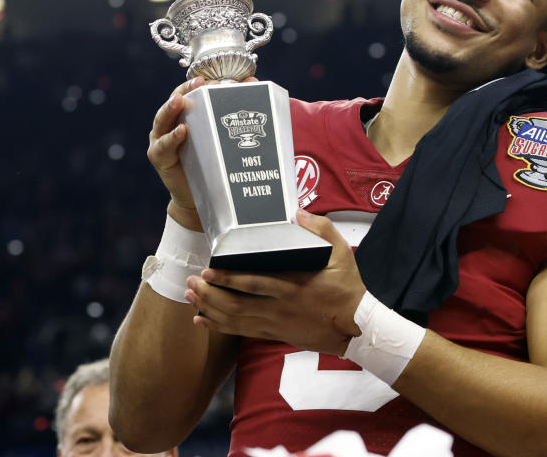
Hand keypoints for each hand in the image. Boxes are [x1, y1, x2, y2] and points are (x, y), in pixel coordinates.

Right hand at [147, 76, 257, 230]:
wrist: (199, 197)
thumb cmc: (212, 163)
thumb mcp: (223, 136)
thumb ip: (235, 110)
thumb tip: (252, 81)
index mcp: (184, 116)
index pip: (187, 93)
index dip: (195, 84)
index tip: (209, 77)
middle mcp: (169, 125)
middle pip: (172, 102)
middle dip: (184, 90)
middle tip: (198, 82)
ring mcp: (161, 141)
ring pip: (162, 121)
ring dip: (171, 109)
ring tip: (180, 101)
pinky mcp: (160, 158)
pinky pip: (163, 146)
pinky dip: (172, 138)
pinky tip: (182, 131)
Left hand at [184, 210, 365, 355]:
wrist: (356, 326)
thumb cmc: (347, 288)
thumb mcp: (341, 253)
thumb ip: (320, 230)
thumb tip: (298, 213)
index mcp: (294, 285)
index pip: (254, 283)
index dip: (228, 279)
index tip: (207, 271)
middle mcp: (280, 306)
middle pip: (237, 304)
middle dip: (210, 294)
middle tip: (190, 282)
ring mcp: (276, 323)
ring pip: (236, 320)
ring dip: (210, 309)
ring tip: (190, 297)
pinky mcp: (275, 334)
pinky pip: (243, 332)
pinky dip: (220, 327)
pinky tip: (203, 321)